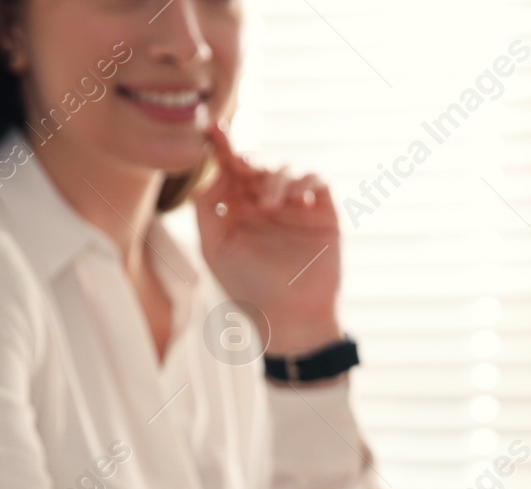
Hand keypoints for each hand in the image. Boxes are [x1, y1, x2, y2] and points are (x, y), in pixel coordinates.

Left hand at [195, 126, 342, 354]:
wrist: (291, 318)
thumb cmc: (249, 290)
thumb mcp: (214, 249)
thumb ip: (207, 207)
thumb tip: (216, 172)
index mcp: (239, 210)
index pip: (229, 169)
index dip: (222, 146)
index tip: (212, 128)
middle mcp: (267, 204)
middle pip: (259, 163)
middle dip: (250, 159)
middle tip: (243, 167)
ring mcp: (297, 207)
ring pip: (287, 167)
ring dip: (276, 177)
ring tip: (271, 204)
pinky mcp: (324, 213)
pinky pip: (318, 180)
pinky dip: (305, 180)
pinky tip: (295, 197)